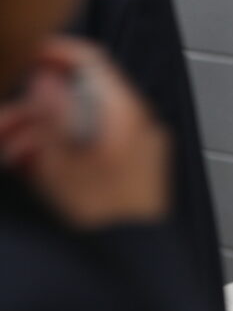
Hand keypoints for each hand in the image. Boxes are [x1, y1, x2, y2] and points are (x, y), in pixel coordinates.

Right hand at [0, 37, 168, 229]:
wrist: (135, 257)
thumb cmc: (101, 213)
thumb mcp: (60, 160)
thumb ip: (51, 113)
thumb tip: (47, 78)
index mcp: (126, 113)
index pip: (92, 61)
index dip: (55, 53)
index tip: (27, 59)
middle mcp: (139, 123)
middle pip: (80, 97)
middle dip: (35, 110)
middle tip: (4, 127)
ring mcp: (141, 146)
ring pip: (83, 124)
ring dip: (43, 134)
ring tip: (13, 155)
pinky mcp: (136, 167)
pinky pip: (97, 145)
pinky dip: (66, 150)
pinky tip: (35, 168)